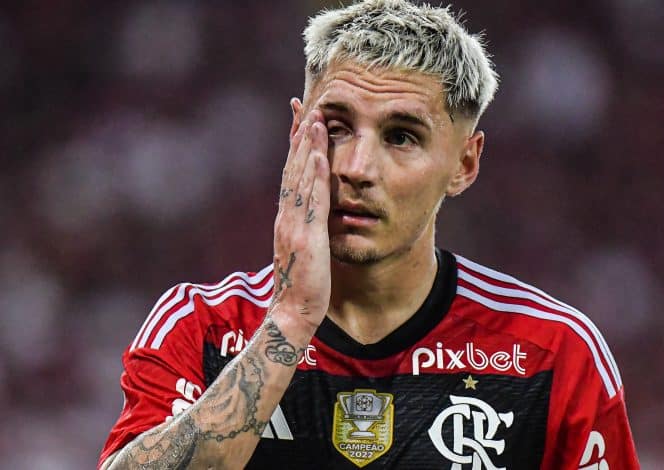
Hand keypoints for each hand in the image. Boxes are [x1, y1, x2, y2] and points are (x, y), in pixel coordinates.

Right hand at [270, 101, 330, 331]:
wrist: (294, 313)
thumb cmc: (303, 285)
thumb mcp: (305, 250)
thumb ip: (308, 228)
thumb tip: (316, 214)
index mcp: (288, 218)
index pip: (291, 174)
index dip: (296, 146)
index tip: (302, 119)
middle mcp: (287, 215)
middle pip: (292, 167)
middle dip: (299, 136)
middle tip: (306, 105)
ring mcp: (293, 224)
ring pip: (299, 177)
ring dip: (307, 146)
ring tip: (315, 118)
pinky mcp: (305, 235)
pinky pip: (310, 200)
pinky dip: (313, 175)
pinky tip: (319, 154)